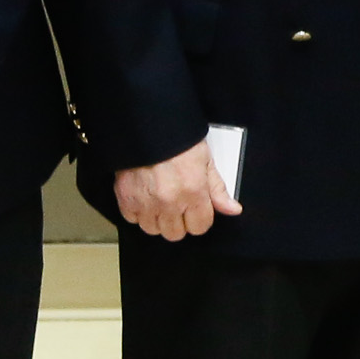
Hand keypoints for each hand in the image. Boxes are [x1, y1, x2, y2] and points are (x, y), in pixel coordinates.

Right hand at [111, 135, 239, 240]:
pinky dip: (138, 211)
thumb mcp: (205, 160)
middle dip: (179, 221)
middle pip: (175, 233)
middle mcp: (169, 201)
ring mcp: (146, 203)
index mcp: (193, 192)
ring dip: (157, 219)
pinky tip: (144, 197)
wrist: (146, 125)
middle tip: (177, 204)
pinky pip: (133, 219)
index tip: (196, 210)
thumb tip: (232, 209)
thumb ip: (218, 189)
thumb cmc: (176, 138)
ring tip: (160, 200)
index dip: (200, 218)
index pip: (200, 227)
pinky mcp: (126, 199)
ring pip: (153, 229)